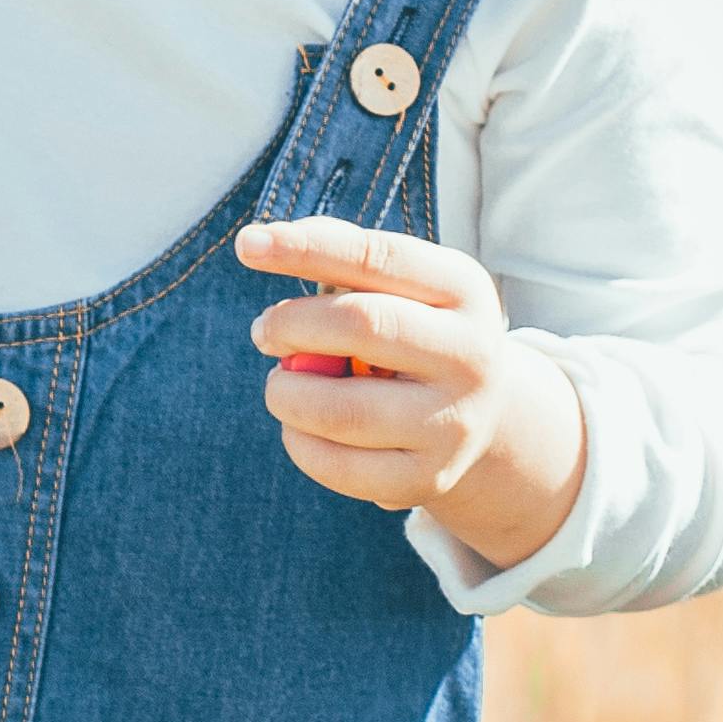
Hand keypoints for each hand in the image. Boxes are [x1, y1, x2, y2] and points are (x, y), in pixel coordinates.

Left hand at [237, 216, 587, 575]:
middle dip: (290, 324)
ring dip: (285, 392)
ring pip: (340, 409)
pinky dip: (297, 441)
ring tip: (282, 384)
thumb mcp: (398, 283)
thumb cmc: (411, 329)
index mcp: (464, 289)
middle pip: (360, 325)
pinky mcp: (427, 478)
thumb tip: (267, 242)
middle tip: (264, 332)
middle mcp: (472, 355)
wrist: (477, 413)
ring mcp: (454, 423)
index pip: (375, 257)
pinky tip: (300, 426)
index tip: (245, 244)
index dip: (305, 248)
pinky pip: (337, 465)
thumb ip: (340, 256)